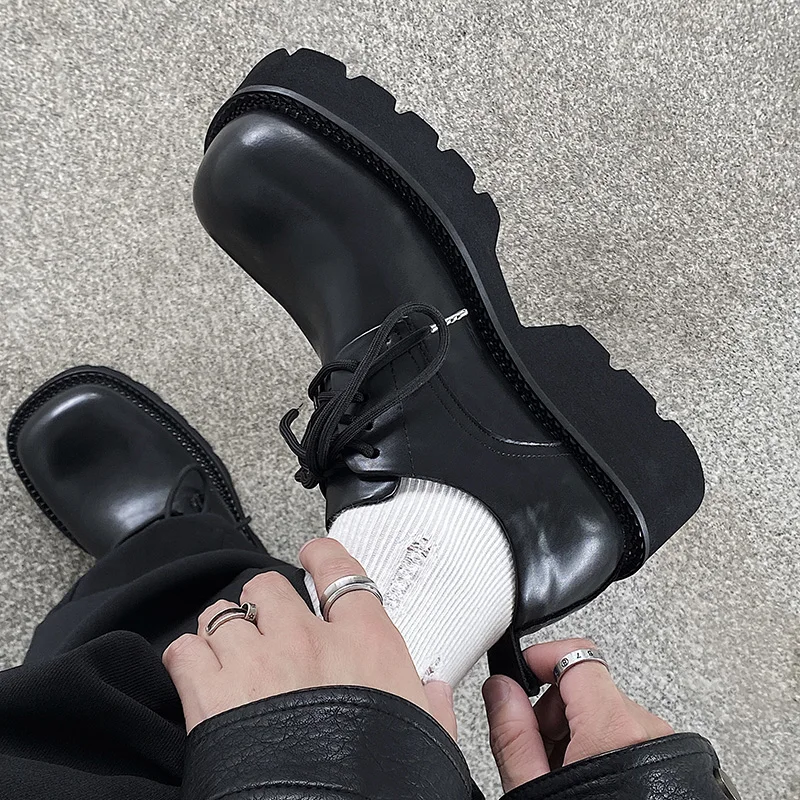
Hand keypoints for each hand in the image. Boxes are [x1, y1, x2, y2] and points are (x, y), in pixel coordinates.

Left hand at [162, 538, 455, 737]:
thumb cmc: (379, 781)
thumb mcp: (423, 737)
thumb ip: (430, 705)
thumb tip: (436, 692)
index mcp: (365, 643)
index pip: (340, 571)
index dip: (322, 556)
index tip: (315, 555)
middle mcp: (308, 640)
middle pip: (270, 587)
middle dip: (265, 600)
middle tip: (268, 622)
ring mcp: (257, 662)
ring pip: (224, 613)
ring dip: (225, 628)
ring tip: (229, 648)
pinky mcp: (212, 695)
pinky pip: (186, 651)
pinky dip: (189, 658)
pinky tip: (199, 673)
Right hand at [483, 638, 673, 792]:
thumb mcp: (533, 789)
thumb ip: (512, 731)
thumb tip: (500, 689)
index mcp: (612, 729)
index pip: (577, 657)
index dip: (543, 657)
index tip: (524, 668)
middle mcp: (645, 729)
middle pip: (588, 688)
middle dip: (554, 711)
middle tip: (538, 750)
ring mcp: (662, 744)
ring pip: (606, 713)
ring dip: (577, 732)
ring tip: (563, 775)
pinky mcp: (670, 759)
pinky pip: (627, 733)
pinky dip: (601, 747)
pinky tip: (587, 781)